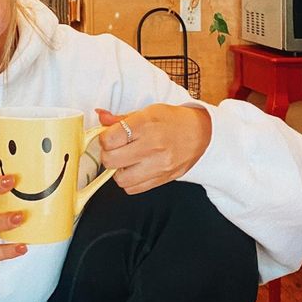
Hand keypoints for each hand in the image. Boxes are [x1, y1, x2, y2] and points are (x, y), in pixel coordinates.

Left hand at [96, 104, 211, 194]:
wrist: (201, 133)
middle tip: (114, 149)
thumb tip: (100, 116)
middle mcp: (153, 146)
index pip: (109, 139)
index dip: (103, 138)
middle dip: (107, 154)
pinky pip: (134, 189)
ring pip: (120, 179)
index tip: (108, 136)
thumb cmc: (172, 120)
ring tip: (125, 160)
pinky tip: (135, 169)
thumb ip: (120, 118)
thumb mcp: (147, 112)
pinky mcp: (163, 179)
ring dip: (118, 170)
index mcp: (146, 125)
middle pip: (111, 160)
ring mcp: (159, 165)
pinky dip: (129, 181)